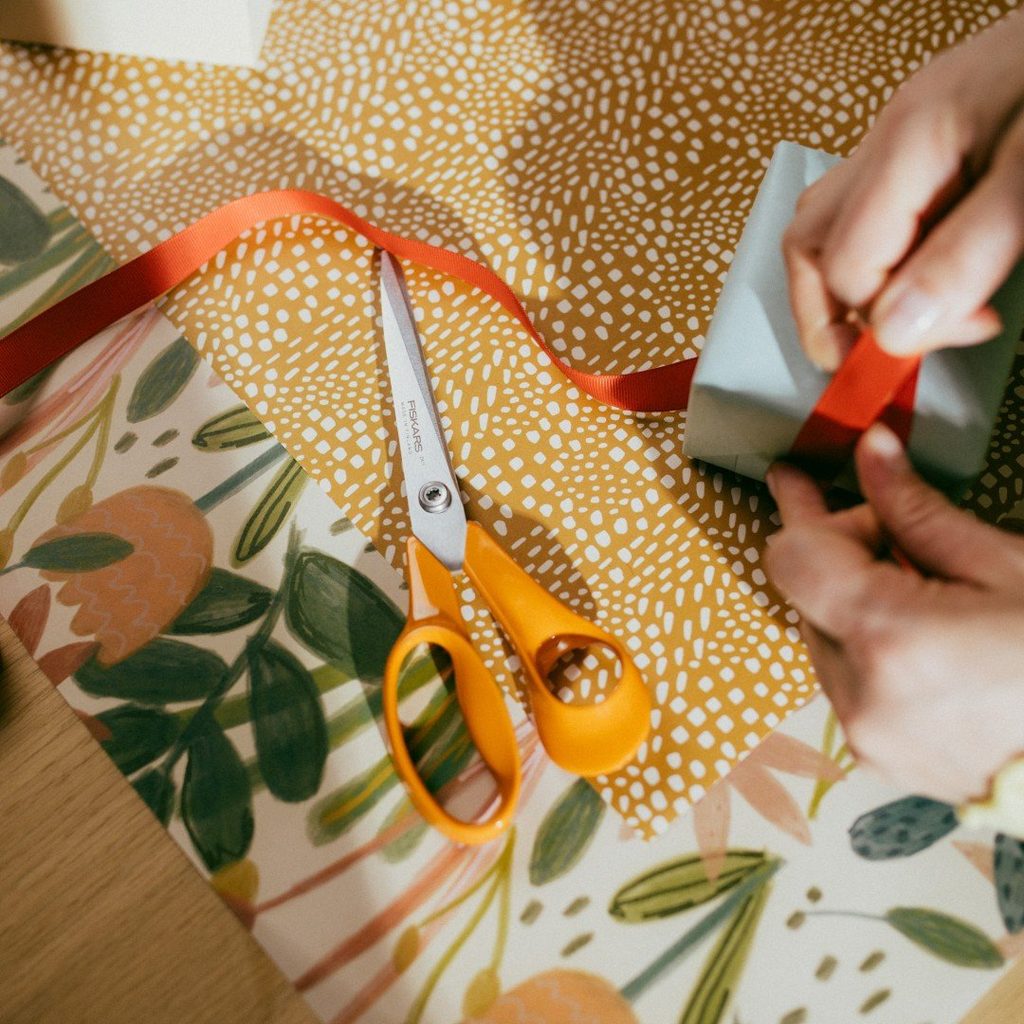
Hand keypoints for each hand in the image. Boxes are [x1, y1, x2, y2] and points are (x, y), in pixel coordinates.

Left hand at [763, 423, 1023, 804]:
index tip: (810, 483)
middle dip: (839, 554)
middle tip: (884, 525)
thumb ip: (919, 511)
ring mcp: (865, 735)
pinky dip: (866, 651)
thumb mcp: (1006, 568)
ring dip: (852, 604)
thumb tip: (873, 452)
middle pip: (804, 595)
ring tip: (919, 588)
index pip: (791, 555)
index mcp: (888, 638)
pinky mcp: (877, 757)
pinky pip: (844, 682)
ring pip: (821, 638)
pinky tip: (919, 637)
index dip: (812, 516)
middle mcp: (859, 694)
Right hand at [782, 7, 1023, 369]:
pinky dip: (884, 257)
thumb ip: (966, 255)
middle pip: (807, 245)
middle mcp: (890, 138)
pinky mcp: (929, 141)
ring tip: (898, 321)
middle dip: (829, 313)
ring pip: (829, 228)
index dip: (885, 321)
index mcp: (909, 142)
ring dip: (849, 288)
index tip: (961, 334)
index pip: (847, 265)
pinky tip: (929, 270)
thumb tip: (895, 330)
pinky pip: (872, 211)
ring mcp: (904, 137)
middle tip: (874, 356)